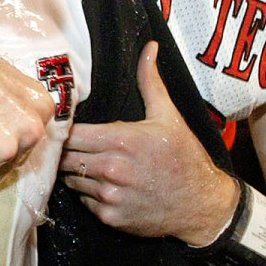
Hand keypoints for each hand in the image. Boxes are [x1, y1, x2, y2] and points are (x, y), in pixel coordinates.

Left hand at [59, 42, 238, 244]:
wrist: (202, 205)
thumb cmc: (184, 157)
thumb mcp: (168, 116)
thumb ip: (150, 82)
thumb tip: (150, 48)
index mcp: (120, 140)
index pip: (70, 133)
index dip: (62, 129)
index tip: (63, 126)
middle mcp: (110, 169)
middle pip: (64, 156)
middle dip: (65, 150)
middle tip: (73, 146)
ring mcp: (109, 196)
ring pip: (70, 179)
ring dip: (76, 172)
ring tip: (91, 164)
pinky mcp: (109, 217)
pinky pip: (83, 201)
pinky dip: (88, 194)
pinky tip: (105, 185)